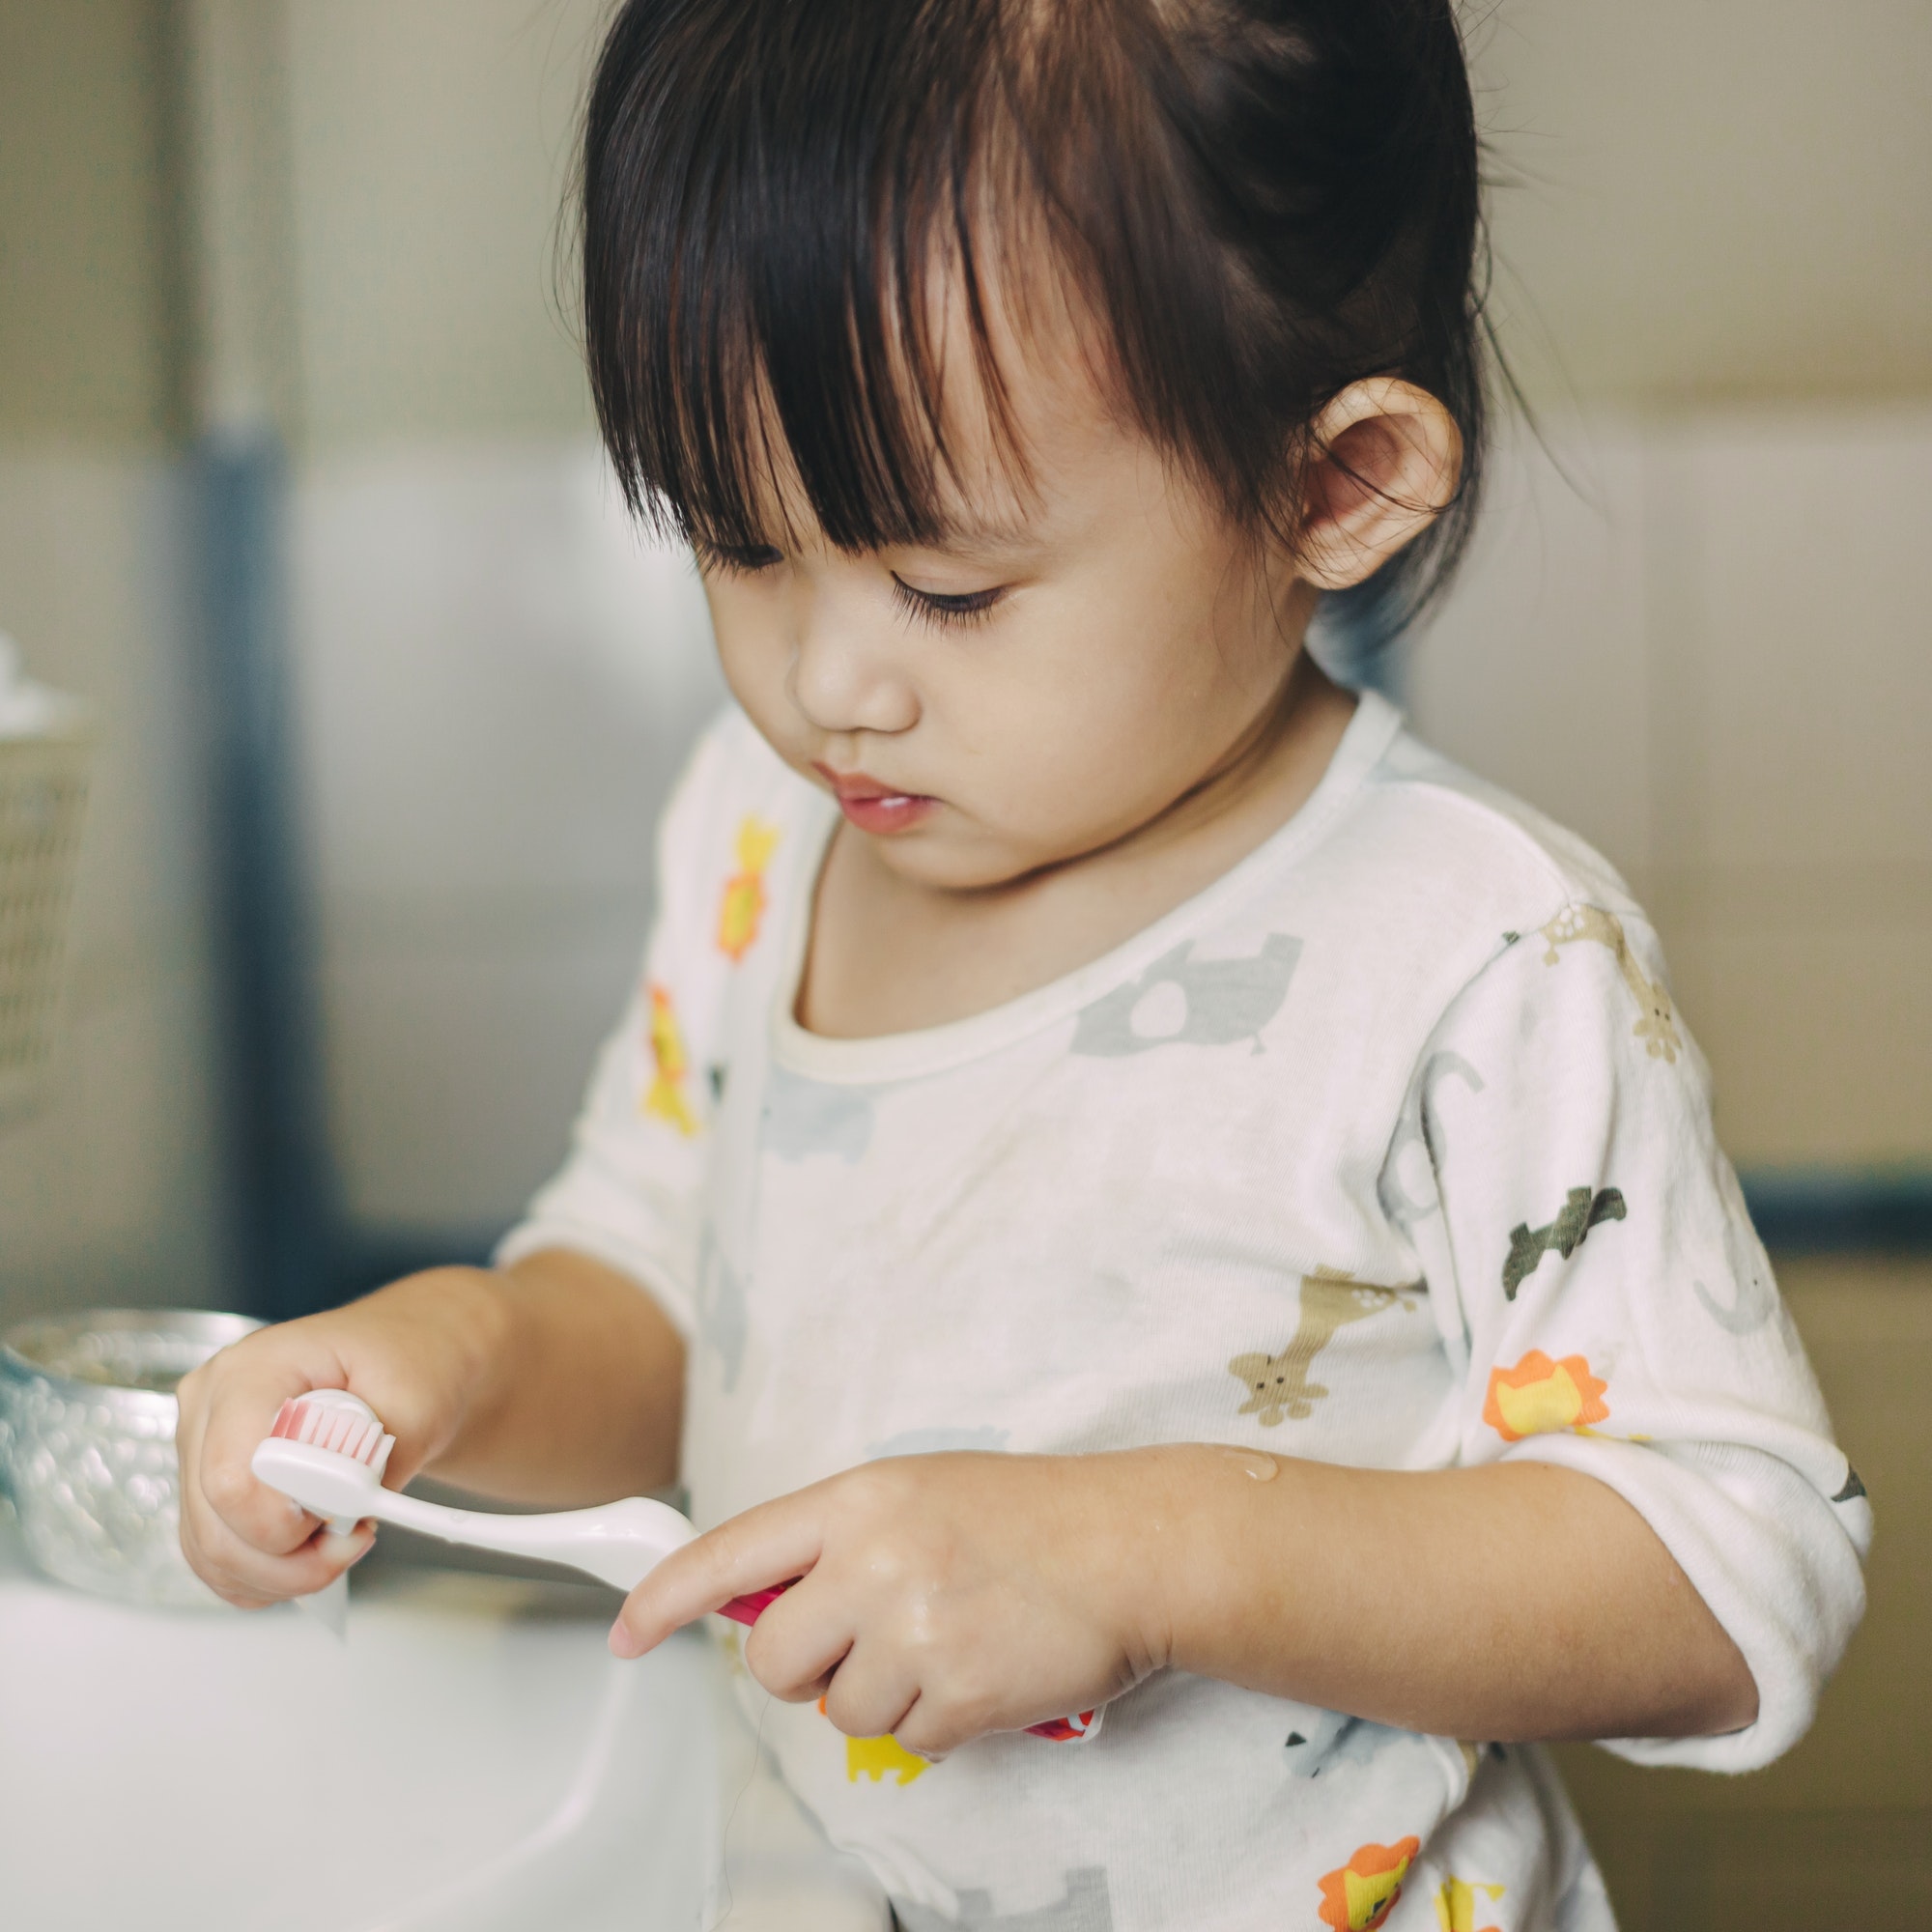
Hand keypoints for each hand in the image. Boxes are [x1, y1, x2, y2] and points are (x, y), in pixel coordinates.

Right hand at [174, 1269, 506, 1607]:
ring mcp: (201, 1449)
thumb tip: (339, 1507)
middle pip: (215, 1525)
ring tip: (343, 1543)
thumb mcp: (419, 1395)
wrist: (403, 1361)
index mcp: (251, 1369)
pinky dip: (266, 1576)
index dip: (286, 1522)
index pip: (232, 1475)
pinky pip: (217, 1561)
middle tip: (355, 1541)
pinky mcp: (208, 1489)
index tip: (349, 1519)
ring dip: (283, 1573)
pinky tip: (312, 1554)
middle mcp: (211, 1407)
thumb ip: (375, 1455)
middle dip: (291, 1559)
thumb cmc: (406, 1363)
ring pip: (211, 1552)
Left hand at [609, 1451, 1175, 1755]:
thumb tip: (768, 1602)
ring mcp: (914, 1630)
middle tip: (860, 1644)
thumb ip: (839, 1538)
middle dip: (802, 1668)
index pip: (733, 1553)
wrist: (1134, 1546)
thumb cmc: (1032, 1515)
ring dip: (882, 1694)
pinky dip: (936, 1719)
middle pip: (770, 1658)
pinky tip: (979, 1668)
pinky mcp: (957, 1695)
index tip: (627, 1633)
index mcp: (859, 1501)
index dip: (666, 1598)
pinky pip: (904, 1740)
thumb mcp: (919, 1492)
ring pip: (836, 1710)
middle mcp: (873, 1561)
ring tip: (946, 1642)